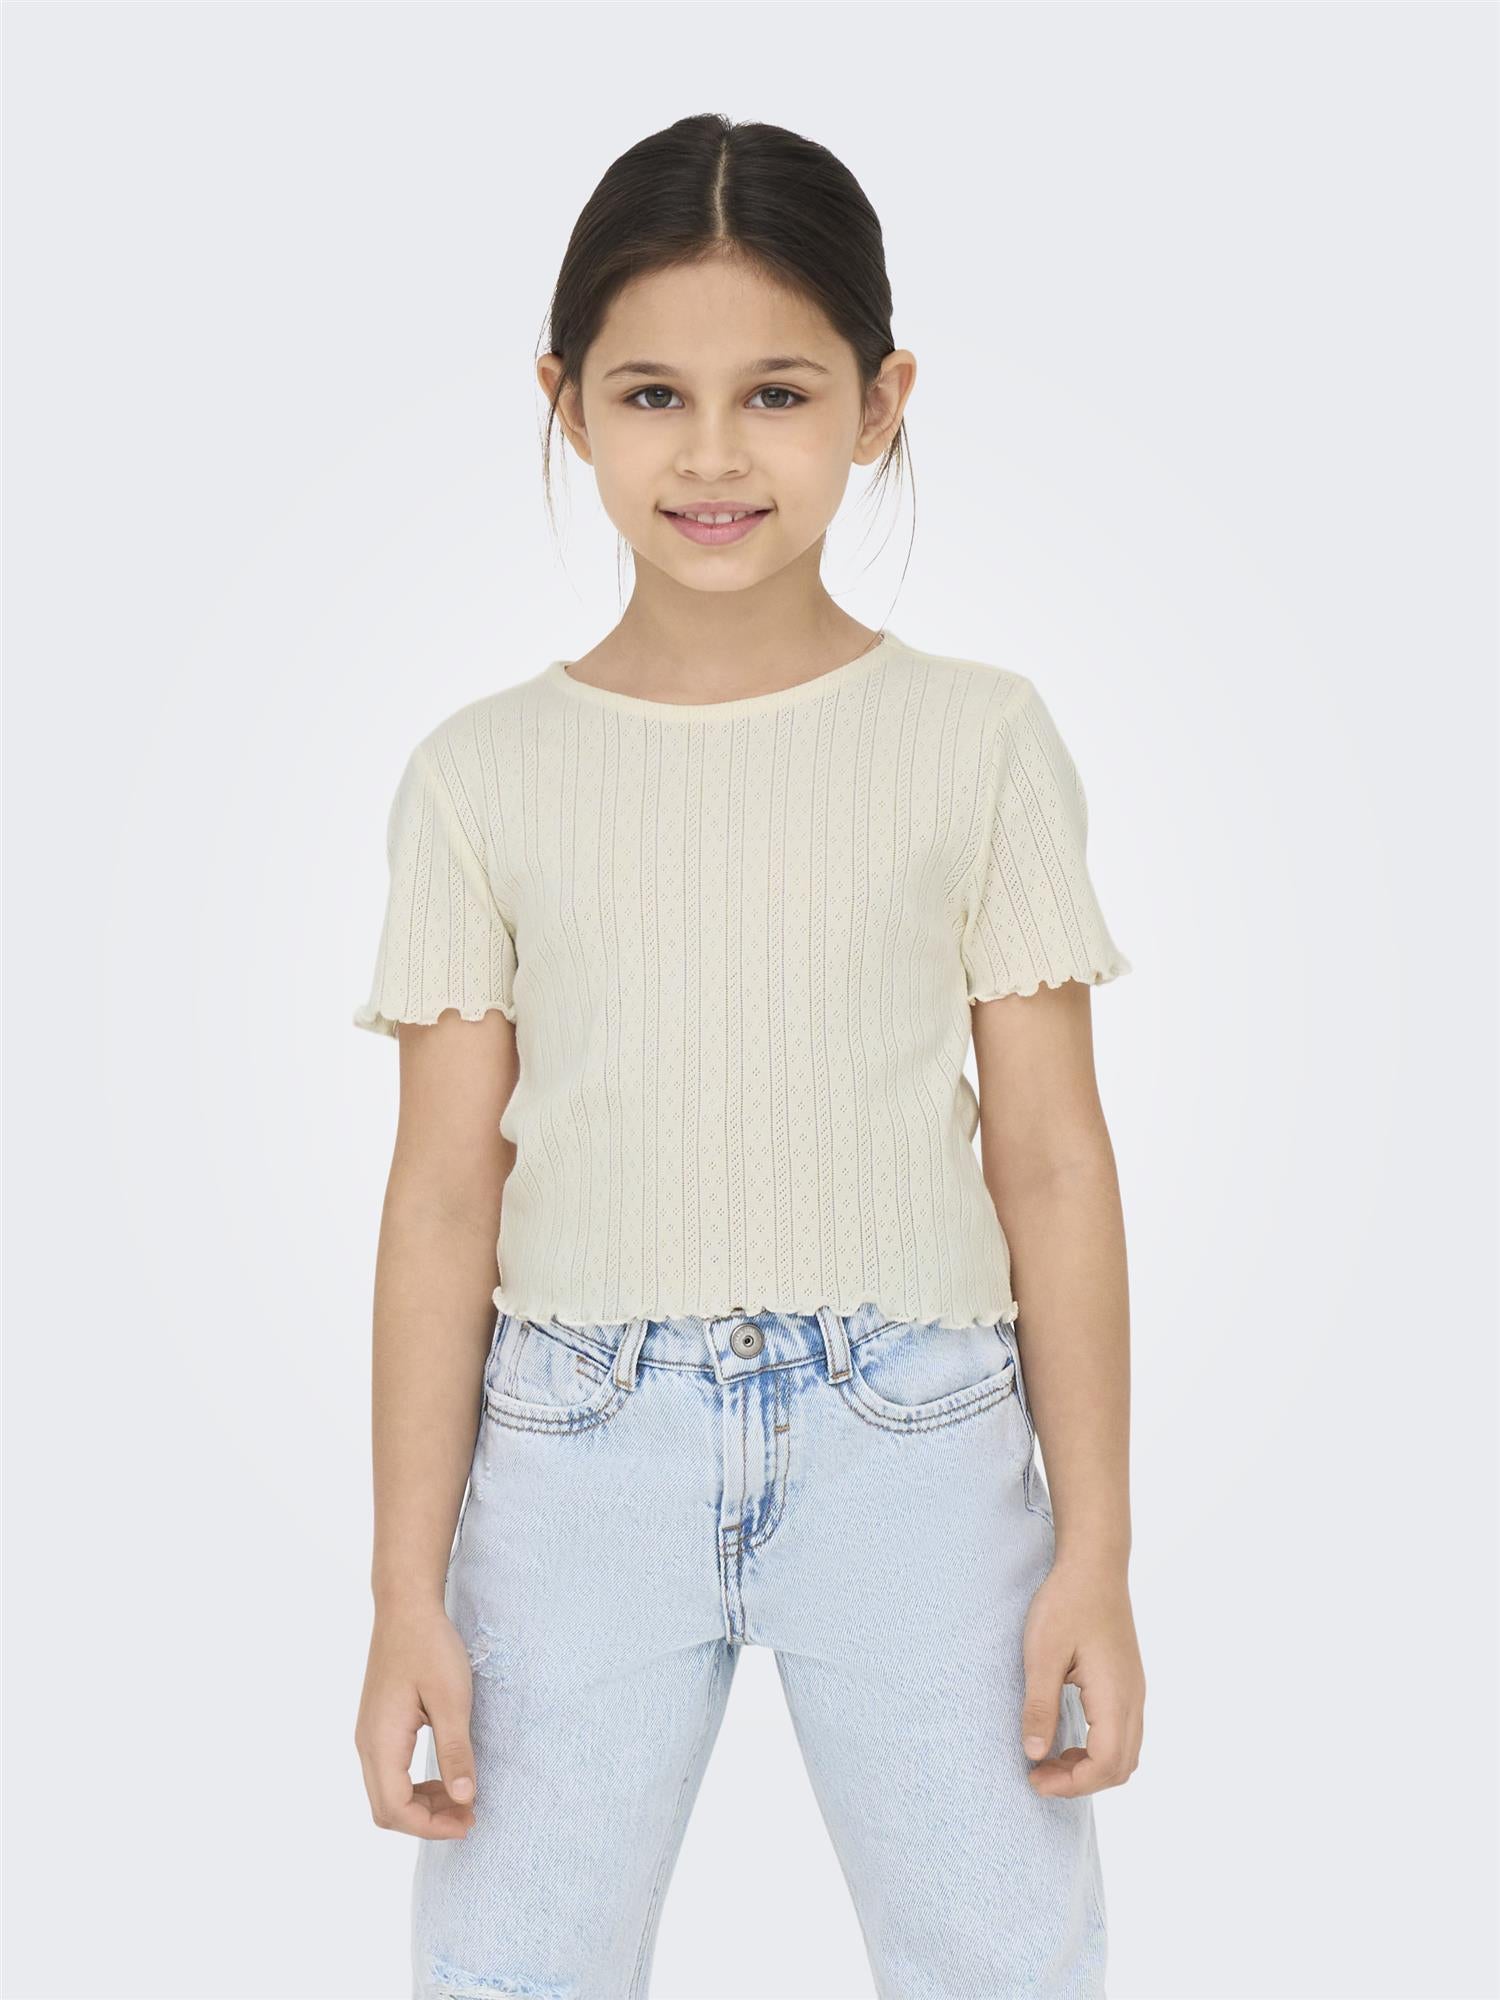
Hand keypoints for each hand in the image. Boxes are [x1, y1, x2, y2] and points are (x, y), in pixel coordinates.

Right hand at [355, 1600, 478, 1838]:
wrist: (405, 1607)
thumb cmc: (430, 1647)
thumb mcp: (452, 1699)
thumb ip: (455, 1751)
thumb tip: (463, 1799)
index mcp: (381, 1741)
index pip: (396, 1809)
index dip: (431, 1827)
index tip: (468, 1822)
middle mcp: (367, 1744)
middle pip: (386, 1809)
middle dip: (427, 1822)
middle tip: (468, 1817)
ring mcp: (369, 1734)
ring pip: (386, 1793)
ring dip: (421, 1805)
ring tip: (461, 1800)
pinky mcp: (377, 1725)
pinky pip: (389, 1773)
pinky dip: (415, 1786)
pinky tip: (444, 1776)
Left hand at [1019, 1556, 1144, 1796]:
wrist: (1094, 1563)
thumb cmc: (1066, 1602)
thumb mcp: (1042, 1653)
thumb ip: (1039, 1706)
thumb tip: (1034, 1754)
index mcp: (1115, 1694)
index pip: (1107, 1764)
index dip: (1072, 1783)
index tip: (1035, 1779)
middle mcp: (1133, 1698)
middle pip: (1121, 1766)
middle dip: (1081, 1782)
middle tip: (1039, 1775)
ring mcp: (1134, 1690)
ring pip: (1126, 1752)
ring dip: (1091, 1766)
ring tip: (1050, 1760)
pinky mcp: (1128, 1681)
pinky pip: (1123, 1732)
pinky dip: (1098, 1748)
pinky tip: (1067, 1737)